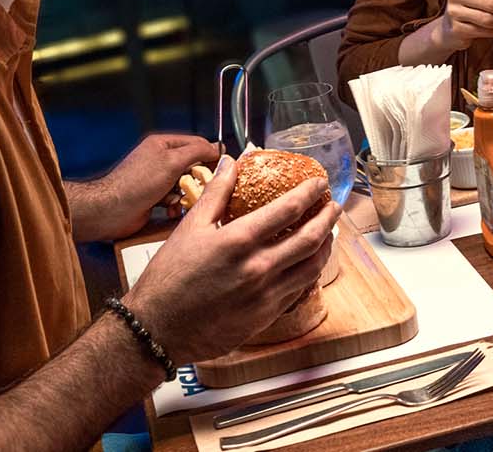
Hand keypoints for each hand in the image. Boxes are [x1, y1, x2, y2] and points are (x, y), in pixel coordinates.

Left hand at [72, 135, 219, 241]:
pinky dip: (176, 206)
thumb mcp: (172, 161)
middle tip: (201, 187)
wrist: (112, 210)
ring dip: (186, 195)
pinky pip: (175, 199)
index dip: (210, 154)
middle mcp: (159, 160)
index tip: (222, 167)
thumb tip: (216, 148)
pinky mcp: (154, 198)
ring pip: (185, 185)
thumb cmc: (137, 183)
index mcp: (162, 144)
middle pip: (192, 165)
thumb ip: (197, 152)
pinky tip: (170, 210)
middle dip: (197, 178)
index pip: (196, 143)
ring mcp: (156, 179)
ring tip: (178, 200)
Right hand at [125, 155, 338, 363]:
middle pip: (310, 238)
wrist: (158, 328)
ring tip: (328, 233)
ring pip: (311, 267)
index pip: (288, 209)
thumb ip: (216, 193)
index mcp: (239, 241)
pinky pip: (298, 290)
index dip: (309, 193)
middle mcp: (258, 268)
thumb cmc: (168, 277)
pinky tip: (309, 264)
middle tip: (334, 205)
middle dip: (327, 218)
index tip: (319, 183)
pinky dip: (310, 272)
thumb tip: (232, 163)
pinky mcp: (266, 317)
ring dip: (325, 246)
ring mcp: (266, 295)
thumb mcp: (190, 227)